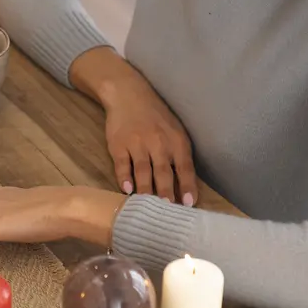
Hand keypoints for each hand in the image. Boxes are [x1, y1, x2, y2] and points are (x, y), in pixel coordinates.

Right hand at [102, 81, 196, 205]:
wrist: (129, 96)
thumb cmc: (157, 118)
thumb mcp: (175, 132)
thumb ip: (179, 157)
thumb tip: (184, 188)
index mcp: (176, 141)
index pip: (184, 168)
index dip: (187, 187)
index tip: (189, 205)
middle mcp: (158, 143)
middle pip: (163, 173)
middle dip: (166, 194)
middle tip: (167, 212)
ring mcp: (137, 144)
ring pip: (142, 171)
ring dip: (145, 190)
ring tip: (147, 207)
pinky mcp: (118, 145)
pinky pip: (122, 164)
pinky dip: (124, 178)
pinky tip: (126, 190)